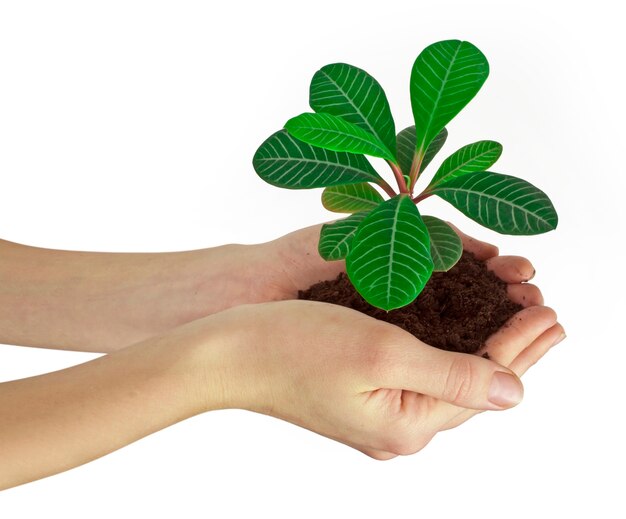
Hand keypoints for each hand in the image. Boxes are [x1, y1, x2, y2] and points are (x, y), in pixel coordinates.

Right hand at [198, 290, 560, 459]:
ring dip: (482, 340)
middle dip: (511, 343)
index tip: (551, 314)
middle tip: (547, 311)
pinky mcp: (361, 393)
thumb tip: (512, 391)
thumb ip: (451, 376)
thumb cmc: (293, 346)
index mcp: (406, 426)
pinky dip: (448, 343)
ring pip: (447, 375)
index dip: (522, 347)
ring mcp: (377, 412)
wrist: (229, 352)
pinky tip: (459, 324)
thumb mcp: (382, 355)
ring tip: (514, 312)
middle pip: (471, 384)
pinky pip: (420, 370)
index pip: (485, 385)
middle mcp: (396, 428)